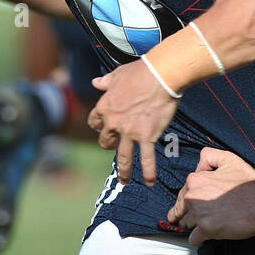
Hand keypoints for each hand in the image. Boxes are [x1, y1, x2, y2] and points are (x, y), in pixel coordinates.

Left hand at [87, 59, 180, 184]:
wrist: (159, 76)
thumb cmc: (139, 72)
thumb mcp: (117, 75)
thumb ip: (105, 82)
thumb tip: (96, 82)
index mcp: (105, 106)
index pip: (95, 122)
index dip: (98, 127)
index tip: (103, 129)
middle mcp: (114, 123)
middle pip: (106, 141)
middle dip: (109, 145)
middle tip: (116, 148)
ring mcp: (130, 132)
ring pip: (123, 157)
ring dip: (123, 171)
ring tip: (125, 181)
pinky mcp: (146, 137)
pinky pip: (146, 158)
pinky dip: (149, 172)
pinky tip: (151, 182)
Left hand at [169, 147, 254, 245]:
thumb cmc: (250, 184)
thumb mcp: (229, 159)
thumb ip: (209, 156)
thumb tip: (199, 165)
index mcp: (196, 179)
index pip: (183, 193)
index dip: (190, 200)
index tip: (194, 206)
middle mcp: (193, 196)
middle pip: (182, 209)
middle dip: (189, 214)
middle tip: (200, 217)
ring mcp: (199, 213)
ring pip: (187, 224)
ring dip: (196, 226)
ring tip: (212, 222)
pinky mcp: (206, 229)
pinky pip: (194, 239)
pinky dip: (200, 239)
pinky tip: (209, 236)